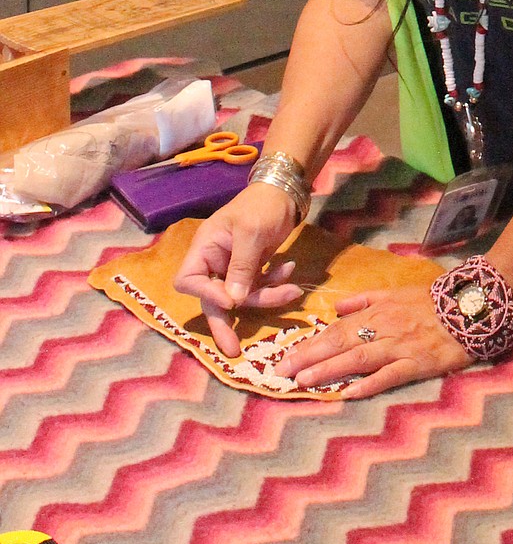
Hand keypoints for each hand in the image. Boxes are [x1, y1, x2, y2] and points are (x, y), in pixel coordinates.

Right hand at [174, 182, 302, 356]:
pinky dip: (274, 283)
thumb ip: (241, 267)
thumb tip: (233, 301)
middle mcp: (215, 261)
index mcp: (205, 248)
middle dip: (226, 323)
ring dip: (267, 296)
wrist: (286, 192)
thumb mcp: (252, 233)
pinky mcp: (251, 269)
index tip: (230, 301)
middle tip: (232, 351)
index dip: (205, 295)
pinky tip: (290, 270)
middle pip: (214, 297)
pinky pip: (258, 286)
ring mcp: (233, 267)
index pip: (189, 280)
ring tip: (292, 291)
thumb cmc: (262, 205)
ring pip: (243, 296)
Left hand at [271, 285, 471, 397]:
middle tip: (280, 372)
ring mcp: (399, 347)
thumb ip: (364, 299)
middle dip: (308, 358)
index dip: (309, 343)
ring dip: (329, 369)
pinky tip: (348, 393)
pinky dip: (368, 384)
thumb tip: (335, 307)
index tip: (284, 356)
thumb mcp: (396, 292)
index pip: (336, 329)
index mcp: (376, 312)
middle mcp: (383, 328)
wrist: (470, 308)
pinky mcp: (417, 364)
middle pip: (340, 342)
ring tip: (303, 381)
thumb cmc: (432, 301)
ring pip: (358, 358)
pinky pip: (389, 376)